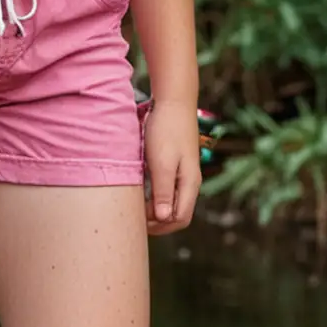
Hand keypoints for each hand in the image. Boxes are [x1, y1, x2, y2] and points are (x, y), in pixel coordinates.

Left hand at [143, 100, 201, 235]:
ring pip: (172, 202)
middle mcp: (189, 181)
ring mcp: (184, 173)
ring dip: (155, 208)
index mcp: (190, 183)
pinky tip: (142, 190)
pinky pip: (168, 189)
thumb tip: (164, 218)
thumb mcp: (162, 162)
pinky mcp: (176, 164)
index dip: (160, 226)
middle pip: (177, 214)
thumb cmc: (166, 130)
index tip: (140, 220)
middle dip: (158, 221)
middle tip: (136, 216)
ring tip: (136, 205)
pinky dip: (155, 195)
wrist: (173, 100)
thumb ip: (163, 191)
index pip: (180, 218)